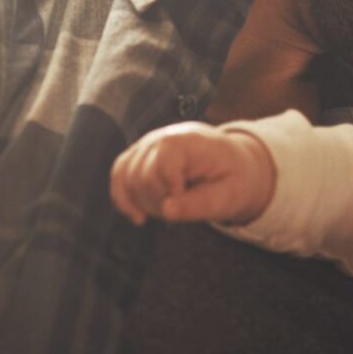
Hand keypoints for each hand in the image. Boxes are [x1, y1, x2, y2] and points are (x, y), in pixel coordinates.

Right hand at [109, 122, 276, 226]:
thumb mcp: (229, 196)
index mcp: (187, 140)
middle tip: (185, 207)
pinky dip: (124, 199)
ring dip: (145, 203)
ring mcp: (146, 145)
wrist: (233, 164)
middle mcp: (160, 137)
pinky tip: (138, 217)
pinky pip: (119, 175)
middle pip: (142, 177)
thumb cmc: (234, 179)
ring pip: (126, 179)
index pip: (162, 167)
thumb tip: (167, 210)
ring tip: (170, 208)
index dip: (173, 192)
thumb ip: (199, 204)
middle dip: (160, 202)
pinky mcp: (138, 155)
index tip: (193, 200)